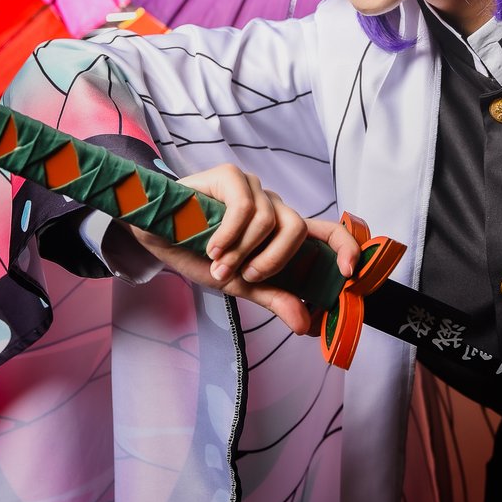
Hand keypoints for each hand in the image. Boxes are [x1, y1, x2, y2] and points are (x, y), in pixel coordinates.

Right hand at [123, 163, 360, 334]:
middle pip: (298, 228)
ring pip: (271, 219)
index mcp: (283, 232)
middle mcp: (274, 206)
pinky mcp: (231, 176)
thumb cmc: (199, 254)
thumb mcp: (240, 284)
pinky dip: (230, 233)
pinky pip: (246, 207)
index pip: (328, 232)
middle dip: (272, 261)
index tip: (347, 273)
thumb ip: (273, 298)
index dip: (346, 247)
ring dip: (242, 251)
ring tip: (217, 263)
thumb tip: (305, 324)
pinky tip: (212, 246)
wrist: (155, 236)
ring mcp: (254, 189)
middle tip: (243, 276)